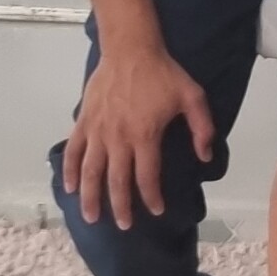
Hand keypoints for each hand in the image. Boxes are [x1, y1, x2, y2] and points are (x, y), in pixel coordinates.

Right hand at [63, 45, 214, 229]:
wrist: (131, 49)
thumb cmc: (163, 73)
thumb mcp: (193, 96)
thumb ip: (202, 128)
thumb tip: (206, 156)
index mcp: (145, 135)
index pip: (147, 176)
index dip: (152, 197)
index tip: (157, 210)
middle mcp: (118, 138)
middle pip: (117, 180)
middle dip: (120, 206)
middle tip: (124, 226)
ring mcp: (98, 130)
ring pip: (91, 171)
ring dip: (90, 196)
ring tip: (91, 217)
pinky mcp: (84, 121)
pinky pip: (75, 150)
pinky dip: (70, 170)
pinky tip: (70, 186)